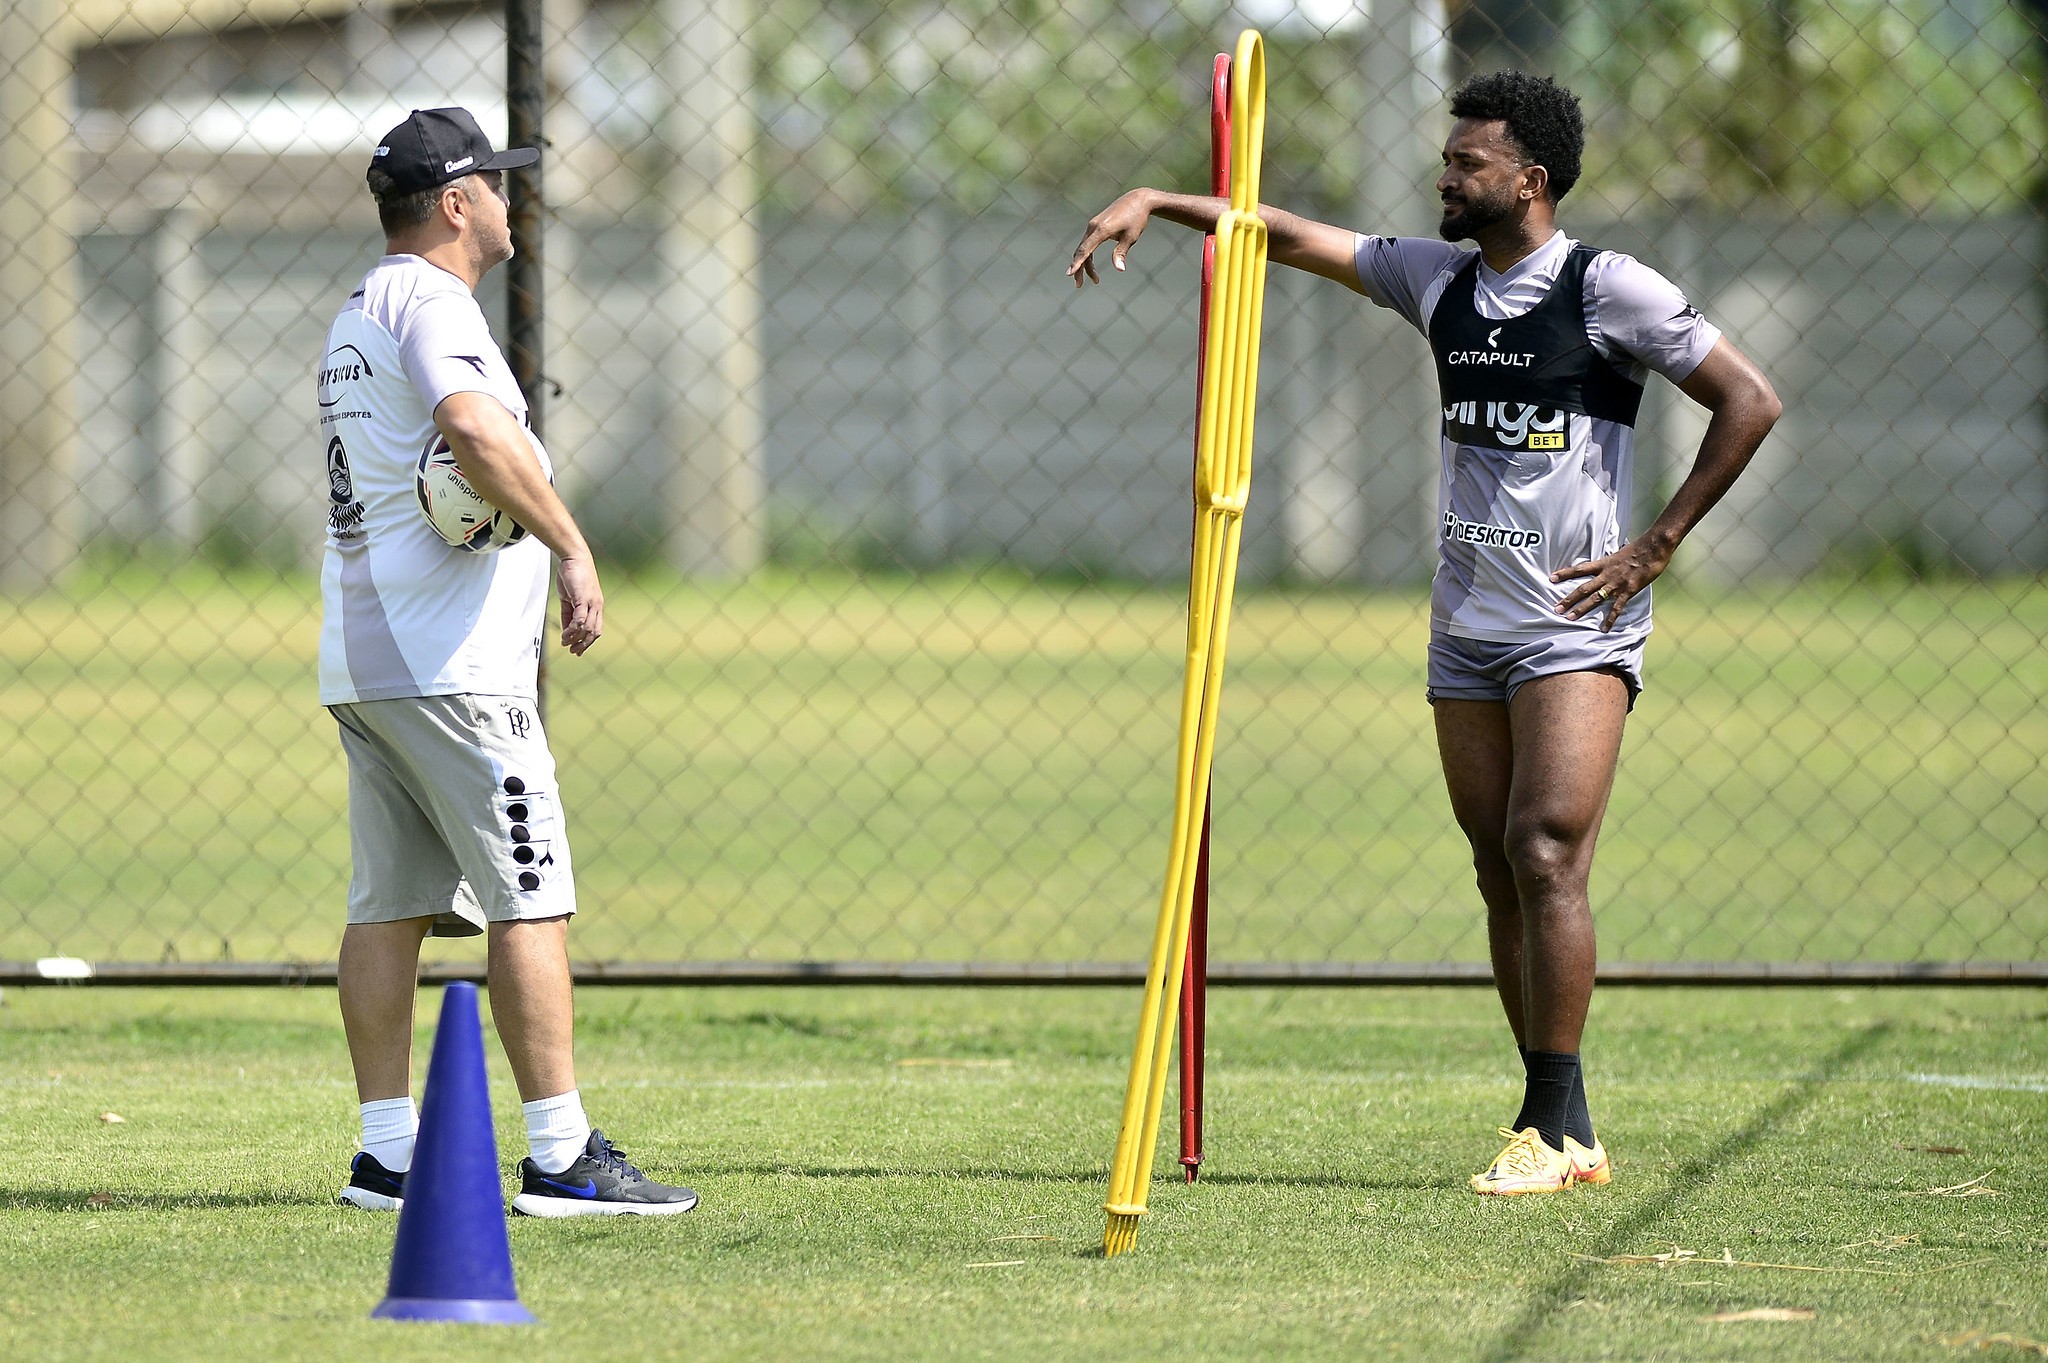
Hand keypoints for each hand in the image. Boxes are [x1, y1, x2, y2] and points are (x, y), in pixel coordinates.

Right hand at [556, 556, 603, 655]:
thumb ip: (569, 613)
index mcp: (596, 606)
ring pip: (587, 628)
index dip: (587, 641)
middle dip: (584, 644)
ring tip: (565, 643)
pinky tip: (566, 634)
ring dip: (576, 638)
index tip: (577, 649)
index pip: (596, 629)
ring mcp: (592, 602)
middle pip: (594, 632)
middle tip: (573, 651)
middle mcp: (597, 606)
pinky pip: (580, 619)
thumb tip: (567, 629)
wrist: (574, 557)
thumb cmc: (572, 575)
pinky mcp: (584, 598)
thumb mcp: (570, 598)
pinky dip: (573, 629)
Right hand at [1066, 190, 1154, 287]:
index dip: (1077, 263)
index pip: (1085, 250)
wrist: (1138, 200)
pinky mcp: (1096, 225)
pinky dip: (1088, 255)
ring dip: (1085, 264)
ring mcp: (1093, 225)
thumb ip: (1121, 253)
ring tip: (1095, 280)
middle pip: (1081, 251)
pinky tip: (1092, 266)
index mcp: (1101, 230)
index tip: (1070, 274)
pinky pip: (1088, 242)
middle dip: (1079, 269)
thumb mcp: (1131, 237)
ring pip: (1084, 247)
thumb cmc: (1137, 219)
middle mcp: (1093, 226)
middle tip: (1079, 285)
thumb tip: (1119, 269)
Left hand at [1551, 537, 1671, 631]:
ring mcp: (1617, 583)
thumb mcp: (1619, 553)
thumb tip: (1606, 564)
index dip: (1564, 573)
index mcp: (1603, 563)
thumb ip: (1611, 562)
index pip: (1579, 569)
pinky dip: (1610, 619)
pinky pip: (1617, 608)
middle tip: (1556, 608)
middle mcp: (1606, 574)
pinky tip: (1604, 629)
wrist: (1654, 547)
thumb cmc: (1639, 548)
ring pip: (1595, 599)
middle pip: (1583, 588)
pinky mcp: (1629, 590)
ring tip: (1570, 618)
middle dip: (1569, 599)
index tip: (1551, 578)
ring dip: (1582, 609)